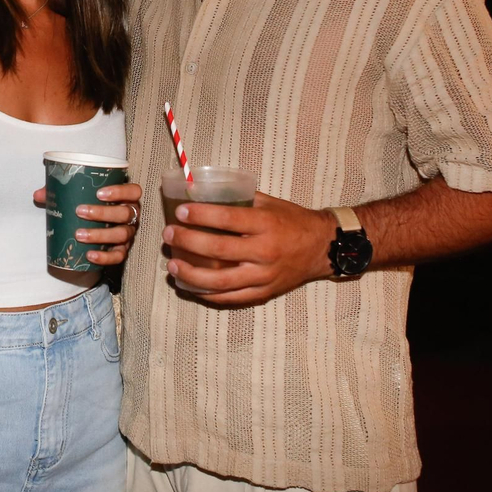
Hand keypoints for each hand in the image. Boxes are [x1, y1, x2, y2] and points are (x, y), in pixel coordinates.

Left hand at [30, 183, 141, 266]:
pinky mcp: (123, 251)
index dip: (120, 191)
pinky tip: (90, 255)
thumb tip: (38, 195)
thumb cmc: (90, 205)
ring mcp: (128, 234)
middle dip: (103, 213)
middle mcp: (131, 215)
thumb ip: (61, 192)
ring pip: (122, 234)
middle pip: (125, 213)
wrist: (96, 228)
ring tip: (79, 235)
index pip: (133, 191)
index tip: (99, 193)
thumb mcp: (79, 196)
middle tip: (80, 211)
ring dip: (101, 235)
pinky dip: (105, 257)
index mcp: (126, 197)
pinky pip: (118, 256)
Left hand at [162, 192, 334, 304]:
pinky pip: (230, 298)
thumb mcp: (271, 203)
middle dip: (188, 242)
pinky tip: (189, 286)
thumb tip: (204, 193)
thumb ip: (241, 200)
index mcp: (266, 224)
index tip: (180, 211)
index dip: (200, 215)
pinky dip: (207, 294)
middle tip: (168, 234)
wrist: (323, 248)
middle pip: (218, 250)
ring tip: (171, 265)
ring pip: (220, 281)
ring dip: (191, 274)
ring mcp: (264, 276)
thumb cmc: (293, 221)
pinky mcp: (264, 293)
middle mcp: (264, 252)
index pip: (227, 219)